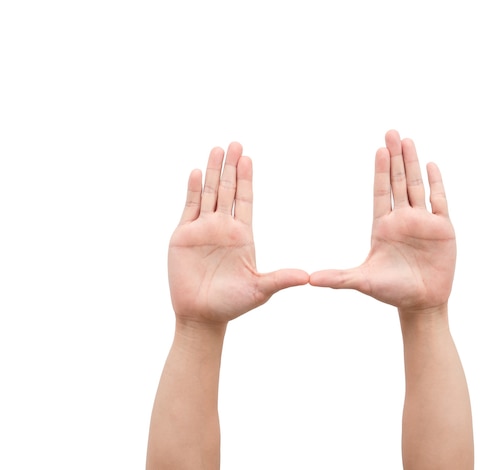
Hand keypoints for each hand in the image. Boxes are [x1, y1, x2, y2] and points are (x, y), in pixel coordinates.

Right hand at [168, 142, 308, 324]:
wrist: (202, 316)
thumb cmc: (233, 304)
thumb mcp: (260, 289)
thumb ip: (281, 279)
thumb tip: (308, 277)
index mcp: (242, 235)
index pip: (245, 200)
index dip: (246, 179)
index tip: (248, 158)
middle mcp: (223, 228)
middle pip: (228, 190)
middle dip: (231, 167)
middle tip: (234, 143)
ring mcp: (202, 230)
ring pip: (208, 193)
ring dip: (211, 172)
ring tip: (216, 149)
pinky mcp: (183, 236)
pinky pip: (189, 208)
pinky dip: (192, 190)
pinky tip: (194, 173)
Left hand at [310, 130, 455, 313]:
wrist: (421, 302)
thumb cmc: (391, 291)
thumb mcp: (362, 281)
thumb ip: (338, 278)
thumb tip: (310, 280)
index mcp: (383, 226)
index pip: (381, 192)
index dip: (381, 171)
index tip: (379, 150)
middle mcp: (402, 219)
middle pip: (399, 182)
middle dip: (395, 157)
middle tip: (392, 132)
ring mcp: (423, 222)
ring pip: (417, 186)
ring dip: (413, 163)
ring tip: (408, 140)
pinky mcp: (442, 229)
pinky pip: (440, 201)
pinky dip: (436, 183)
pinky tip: (431, 165)